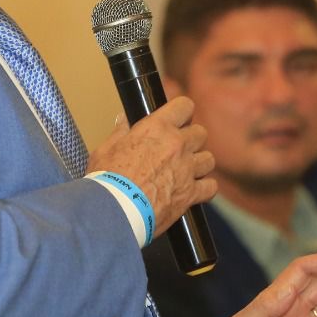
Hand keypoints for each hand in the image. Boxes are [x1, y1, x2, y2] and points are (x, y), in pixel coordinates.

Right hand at [88, 96, 216, 238]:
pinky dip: (204, 189)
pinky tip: (193, 190)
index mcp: (157, 128)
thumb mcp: (106, 149)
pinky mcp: (191, 194)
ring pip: (209, 159)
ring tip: (186, 170)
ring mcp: (187, 169)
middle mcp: (177, 145)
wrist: (116, 210)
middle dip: (191, 139)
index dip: (182, 112)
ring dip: (199, 163)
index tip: (177, 119)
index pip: (184, 106)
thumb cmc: (108, 179)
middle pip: (200, 133)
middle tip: (178, 148)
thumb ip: (119, 132)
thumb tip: (123, 119)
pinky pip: (211, 187)